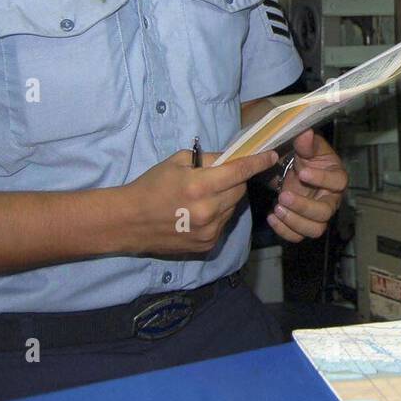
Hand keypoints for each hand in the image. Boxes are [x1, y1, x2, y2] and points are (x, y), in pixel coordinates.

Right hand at [122, 147, 278, 255]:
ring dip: (226, 199)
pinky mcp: (207, 245)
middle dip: (235, 181)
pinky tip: (198, 213)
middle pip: (240, 190)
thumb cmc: (151, 186)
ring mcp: (209, 231)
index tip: (272, 155)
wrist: (128, 221)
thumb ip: (208, 159)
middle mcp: (209, 210)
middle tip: (219, 178)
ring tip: (203, 197)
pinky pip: (224, 223)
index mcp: (200, 186)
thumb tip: (233, 158)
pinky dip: (218, 215)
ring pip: (233, 207)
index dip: (258, 162)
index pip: (240, 171)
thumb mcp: (177, 161)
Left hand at [268, 128, 347, 242]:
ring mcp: (318, 215)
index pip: (338, 182)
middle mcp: (331, 199)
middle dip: (303, 207)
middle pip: (325, 212)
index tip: (302, 173)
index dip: (322, 179)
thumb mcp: (306, 145)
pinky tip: (271, 217)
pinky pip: (298, 236)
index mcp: (336, 177)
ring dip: (294, 221)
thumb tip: (305, 134)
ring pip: (315, 229)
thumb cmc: (304, 155)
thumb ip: (307, 143)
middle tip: (284, 196)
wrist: (292, 167)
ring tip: (277, 208)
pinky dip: (284, 230)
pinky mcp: (303, 224)